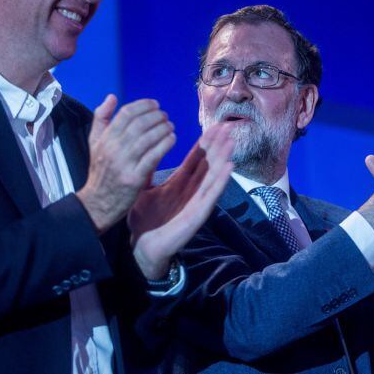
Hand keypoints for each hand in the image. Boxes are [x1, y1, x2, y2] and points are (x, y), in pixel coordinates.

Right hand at [77, 95, 176, 234]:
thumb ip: (101, 118)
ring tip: (170, 126)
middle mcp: (113, 149)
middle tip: (165, 116)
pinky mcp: (134, 178)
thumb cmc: (100, 171)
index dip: (143, 105)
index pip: (125, 114)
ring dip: (163, 129)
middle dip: (156, 116)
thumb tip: (112, 97)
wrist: (97, 203)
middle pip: (139, 124)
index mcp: (104, 139)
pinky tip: (172, 139)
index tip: (155, 104)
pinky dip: (165, 145)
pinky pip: (153, 156)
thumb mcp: (95, 143)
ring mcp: (124, 164)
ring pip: (147, 139)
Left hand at [128, 123, 234, 279]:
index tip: (214, 126)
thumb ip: (147, 171)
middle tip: (228, 126)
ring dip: (223, 159)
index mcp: (179, 183)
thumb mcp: (143, 189)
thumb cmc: (143, 220)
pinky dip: (221, 182)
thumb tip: (144, 149)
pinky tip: (229, 167)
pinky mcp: (197, 215)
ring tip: (231, 141)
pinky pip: (211, 196)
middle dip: (218, 145)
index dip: (205, 142)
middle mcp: (191, 190)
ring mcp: (196, 202)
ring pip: (213, 177)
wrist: (141, 246)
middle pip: (208, 164)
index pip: (195, 159)